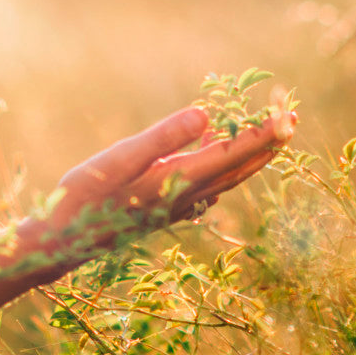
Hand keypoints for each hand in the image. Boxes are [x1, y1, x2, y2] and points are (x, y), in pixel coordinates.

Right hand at [50, 107, 294, 249]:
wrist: (65, 241)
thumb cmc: (85, 197)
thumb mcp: (120, 159)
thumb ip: (162, 137)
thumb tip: (205, 114)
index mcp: (178, 179)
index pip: (232, 153)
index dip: (262, 132)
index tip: (288, 113)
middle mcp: (184, 196)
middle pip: (237, 168)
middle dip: (266, 144)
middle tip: (290, 119)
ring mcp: (174, 206)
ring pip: (223, 179)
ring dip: (247, 157)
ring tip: (262, 135)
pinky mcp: (161, 210)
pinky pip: (205, 187)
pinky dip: (220, 169)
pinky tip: (212, 159)